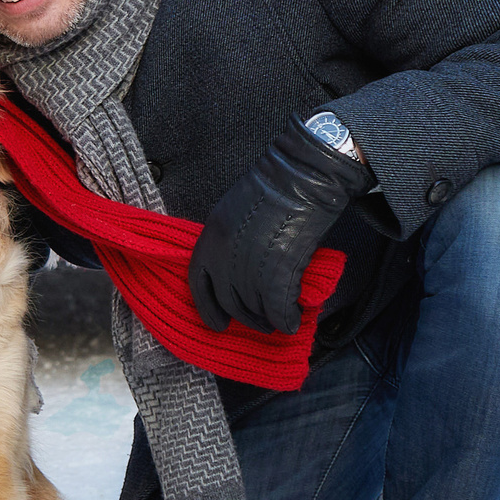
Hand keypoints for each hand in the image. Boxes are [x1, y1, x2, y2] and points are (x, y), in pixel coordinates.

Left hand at [189, 115, 371, 334]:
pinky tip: (293, 321)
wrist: (300, 176)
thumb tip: (238, 271)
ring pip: (254, 307)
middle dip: (244, 318)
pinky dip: (286, 319)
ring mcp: (250, 266)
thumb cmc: (272, 186)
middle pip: (229, 301)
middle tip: (258, 324)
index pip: (199, 283)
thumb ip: (230, 243)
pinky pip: (278, 308)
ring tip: (278, 322)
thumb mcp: (233, 212)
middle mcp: (225, 255)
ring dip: (267, 320)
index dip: (208, 307)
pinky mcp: (278, 272)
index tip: (218, 323)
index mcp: (211, 237)